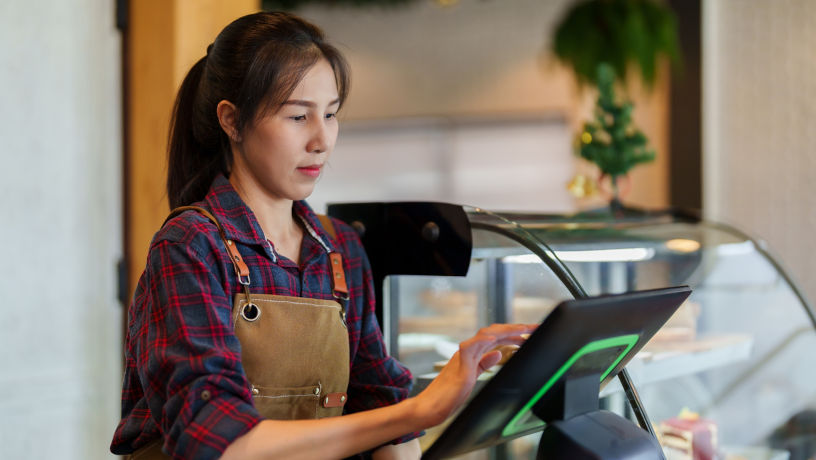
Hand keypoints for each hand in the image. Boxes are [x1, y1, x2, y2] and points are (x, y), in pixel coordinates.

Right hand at [413, 324, 536, 426]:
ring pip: (484, 335)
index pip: (495, 338)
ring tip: (522, 330)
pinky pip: (469, 347)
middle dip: (514, 329)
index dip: (512, 334)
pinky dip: (482, 341)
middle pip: (492, 332)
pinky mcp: (459, 367)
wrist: (430, 407)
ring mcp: (462, 357)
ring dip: (505, 331)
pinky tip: (494, 339)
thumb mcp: (472, 377)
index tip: (529, 333)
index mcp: (471, 354)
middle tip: (532, 328)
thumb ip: (483, 364)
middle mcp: (467, 351)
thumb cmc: (448, 395)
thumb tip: (497, 354)